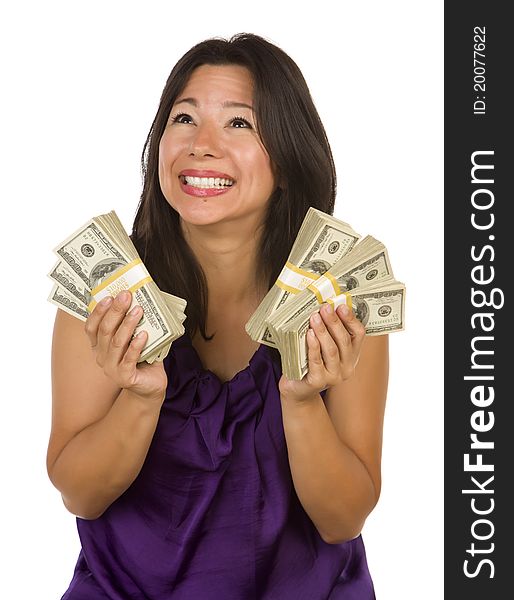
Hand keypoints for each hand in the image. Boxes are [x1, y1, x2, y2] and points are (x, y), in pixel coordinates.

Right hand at [84, 290, 167, 404]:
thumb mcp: (134, 339)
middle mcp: (101, 357)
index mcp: (99, 346)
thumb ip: (132, 324)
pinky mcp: (124, 378)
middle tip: (126, 296)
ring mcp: (111, 369)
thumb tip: (139, 299)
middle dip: (115, 311)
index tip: (109, 296)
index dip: (98, 311)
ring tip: (138, 310)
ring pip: (116, 342)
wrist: (150, 385)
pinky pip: (129, 359)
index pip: (92, 326)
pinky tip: (144, 334)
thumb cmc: (143, 359)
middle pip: (105, 331)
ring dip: (127, 324)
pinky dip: (136, 345)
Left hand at [278, 303, 365, 402]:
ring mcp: (334, 377)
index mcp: (352, 355)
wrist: (297, 388)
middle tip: (325, 308)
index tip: (341, 306)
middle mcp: (347, 367)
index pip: (359, 335)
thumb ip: (328, 331)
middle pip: (344, 340)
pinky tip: (309, 334)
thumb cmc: (309, 362)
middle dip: (334, 322)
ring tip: (315, 317)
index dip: (351, 319)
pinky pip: (316, 361)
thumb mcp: (323, 346)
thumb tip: (326, 306)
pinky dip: (313, 346)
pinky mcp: (318, 381)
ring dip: (323, 331)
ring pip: (331, 350)